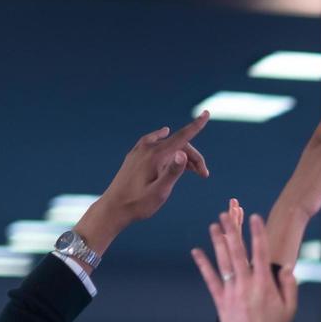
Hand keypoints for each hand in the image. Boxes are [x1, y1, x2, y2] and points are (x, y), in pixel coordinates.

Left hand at [77, 111, 211, 252]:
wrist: (114, 208)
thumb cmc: (139, 203)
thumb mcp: (159, 191)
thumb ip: (172, 172)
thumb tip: (183, 154)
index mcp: (155, 156)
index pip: (181, 137)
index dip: (196, 126)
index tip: (206, 113)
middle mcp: (147, 149)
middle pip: (178, 144)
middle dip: (194, 156)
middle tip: (204, 175)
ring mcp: (139, 151)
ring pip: (167, 145)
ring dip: (183, 155)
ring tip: (193, 171)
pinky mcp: (134, 156)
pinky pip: (153, 142)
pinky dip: (166, 142)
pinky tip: (165, 134)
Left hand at [191, 209, 296, 321]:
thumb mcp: (290, 308)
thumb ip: (290, 285)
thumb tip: (287, 267)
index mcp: (265, 285)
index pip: (261, 253)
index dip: (258, 233)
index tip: (255, 217)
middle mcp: (247, 285)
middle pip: (238, 252)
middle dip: (232, 231)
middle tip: (227, 214)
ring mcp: (232, 292)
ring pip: (223, 262)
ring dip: (218, 242)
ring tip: (214, 226)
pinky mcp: (220, 301)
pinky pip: (210, 279)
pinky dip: (203, 264)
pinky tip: (197, 251)